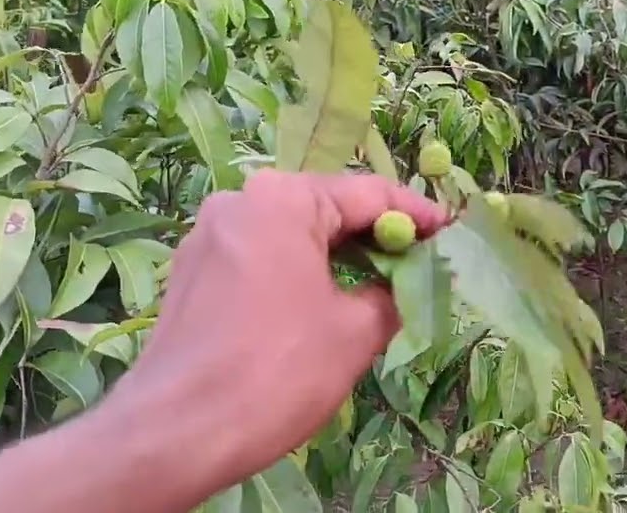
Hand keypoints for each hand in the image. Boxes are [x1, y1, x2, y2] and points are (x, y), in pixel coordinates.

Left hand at [105, 170, 448, 489]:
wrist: (176, 432)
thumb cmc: (276, 371)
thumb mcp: (356, 331)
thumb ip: (393, 293)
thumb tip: (406, 283)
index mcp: (282, 199)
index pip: (369, 194)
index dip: (417, 216)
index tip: (450, 236)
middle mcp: (240, 201)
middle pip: (327, 208)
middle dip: (376, 238)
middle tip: (420, 268)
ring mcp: (209, 237)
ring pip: (292, 235)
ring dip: (337, 258)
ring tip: (378, 291)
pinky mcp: (192, 274)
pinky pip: (261, 258)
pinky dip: (298, 274)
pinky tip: (322, 308)